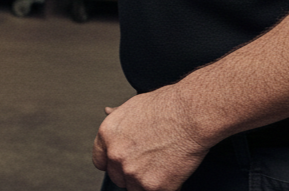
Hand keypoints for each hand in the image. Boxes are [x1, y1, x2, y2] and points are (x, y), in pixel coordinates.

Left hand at [92, 88, 210, 190]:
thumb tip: (107, 111)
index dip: (113, 162)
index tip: (123, 162)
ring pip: (135, 188)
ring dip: (146, 182)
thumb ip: (118, 116)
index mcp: (107, 135)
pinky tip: (172, 171)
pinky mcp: (154, 187)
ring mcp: (134, 173)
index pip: (100, 160)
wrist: (188, 116)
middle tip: (148, 161)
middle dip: (131, 172)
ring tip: (161, 164)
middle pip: (117, 177)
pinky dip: (164, 187)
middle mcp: (116, 155)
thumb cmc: (164, 107)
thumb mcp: (133, 106)